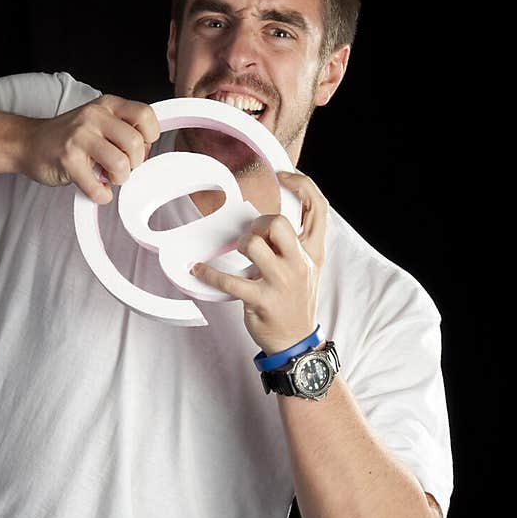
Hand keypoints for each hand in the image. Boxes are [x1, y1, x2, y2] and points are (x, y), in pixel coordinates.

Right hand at [20, 94, 160, 204]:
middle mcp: (94, 116)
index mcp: (107, 105)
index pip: (146, 115)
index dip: (149, 137)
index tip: (137, 148)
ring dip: (119, 179)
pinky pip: (98, 188)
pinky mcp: (68, 161)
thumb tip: (146, 152)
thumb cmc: (68, 137)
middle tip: (120, 167)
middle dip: (134, 164)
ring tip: (108, 177)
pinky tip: (96, 189)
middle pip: (136, 144)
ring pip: (121, 164)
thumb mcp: (98, 121)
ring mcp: (80, 138)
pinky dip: (101, 195)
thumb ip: (122, 129)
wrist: (28, 143)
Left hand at [190, 170, 327, 355]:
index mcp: (312, 252)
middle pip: (278, 223)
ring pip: (253, 245)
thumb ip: (296, 243)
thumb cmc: (295, 301)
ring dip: (240, 245)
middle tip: (252, 235)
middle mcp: (300, 263)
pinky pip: (229, 281)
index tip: (283, 176)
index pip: (318, 207)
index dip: (303, 184)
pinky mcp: (261, 300)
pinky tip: (198, 270)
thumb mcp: (308, 269)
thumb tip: (268, 220)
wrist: (297, 341)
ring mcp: (281, 282)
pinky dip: (208, 274)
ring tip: (238, 254)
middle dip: (259, 223)